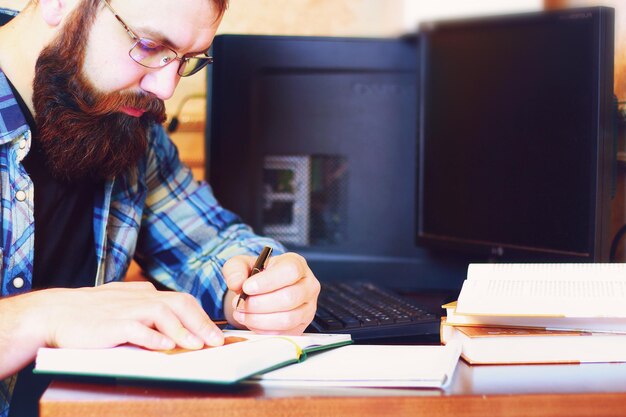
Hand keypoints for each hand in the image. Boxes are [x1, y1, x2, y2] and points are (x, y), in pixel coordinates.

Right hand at [0, 281, 224, 378]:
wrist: (52, 314)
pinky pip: (137, 329)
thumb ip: (145, 306)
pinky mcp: (110, 324)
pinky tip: (166, 347)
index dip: (202, 317)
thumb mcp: (122, 303)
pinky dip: (154, 337)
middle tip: (216, 341)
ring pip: (163, 313)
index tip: (215, 334)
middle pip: (179, 304)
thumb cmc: (88, 313)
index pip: (182, 301)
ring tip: (197, 346)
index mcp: (144, 293)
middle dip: (201, 323)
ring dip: (183, 330)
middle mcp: (139, 297)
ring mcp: (125, 309)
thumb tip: (169, 315)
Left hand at [222, 252, 320, 334]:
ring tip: (241, 313)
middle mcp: (308, 285)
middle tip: (240, 303)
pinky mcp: (301, 326)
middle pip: (289, 298)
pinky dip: (263, 330)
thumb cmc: (257, 275)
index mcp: (297, 264)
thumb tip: (237, 283)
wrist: (263, 291)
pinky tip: (251, 321)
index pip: (290, 271)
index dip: (268, 281)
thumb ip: (236, 269)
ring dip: (259, 319)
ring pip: (287, 319)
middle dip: (259, 304)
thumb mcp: (242, 264)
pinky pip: (283, 333)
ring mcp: (308, 308)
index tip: (247, 287)